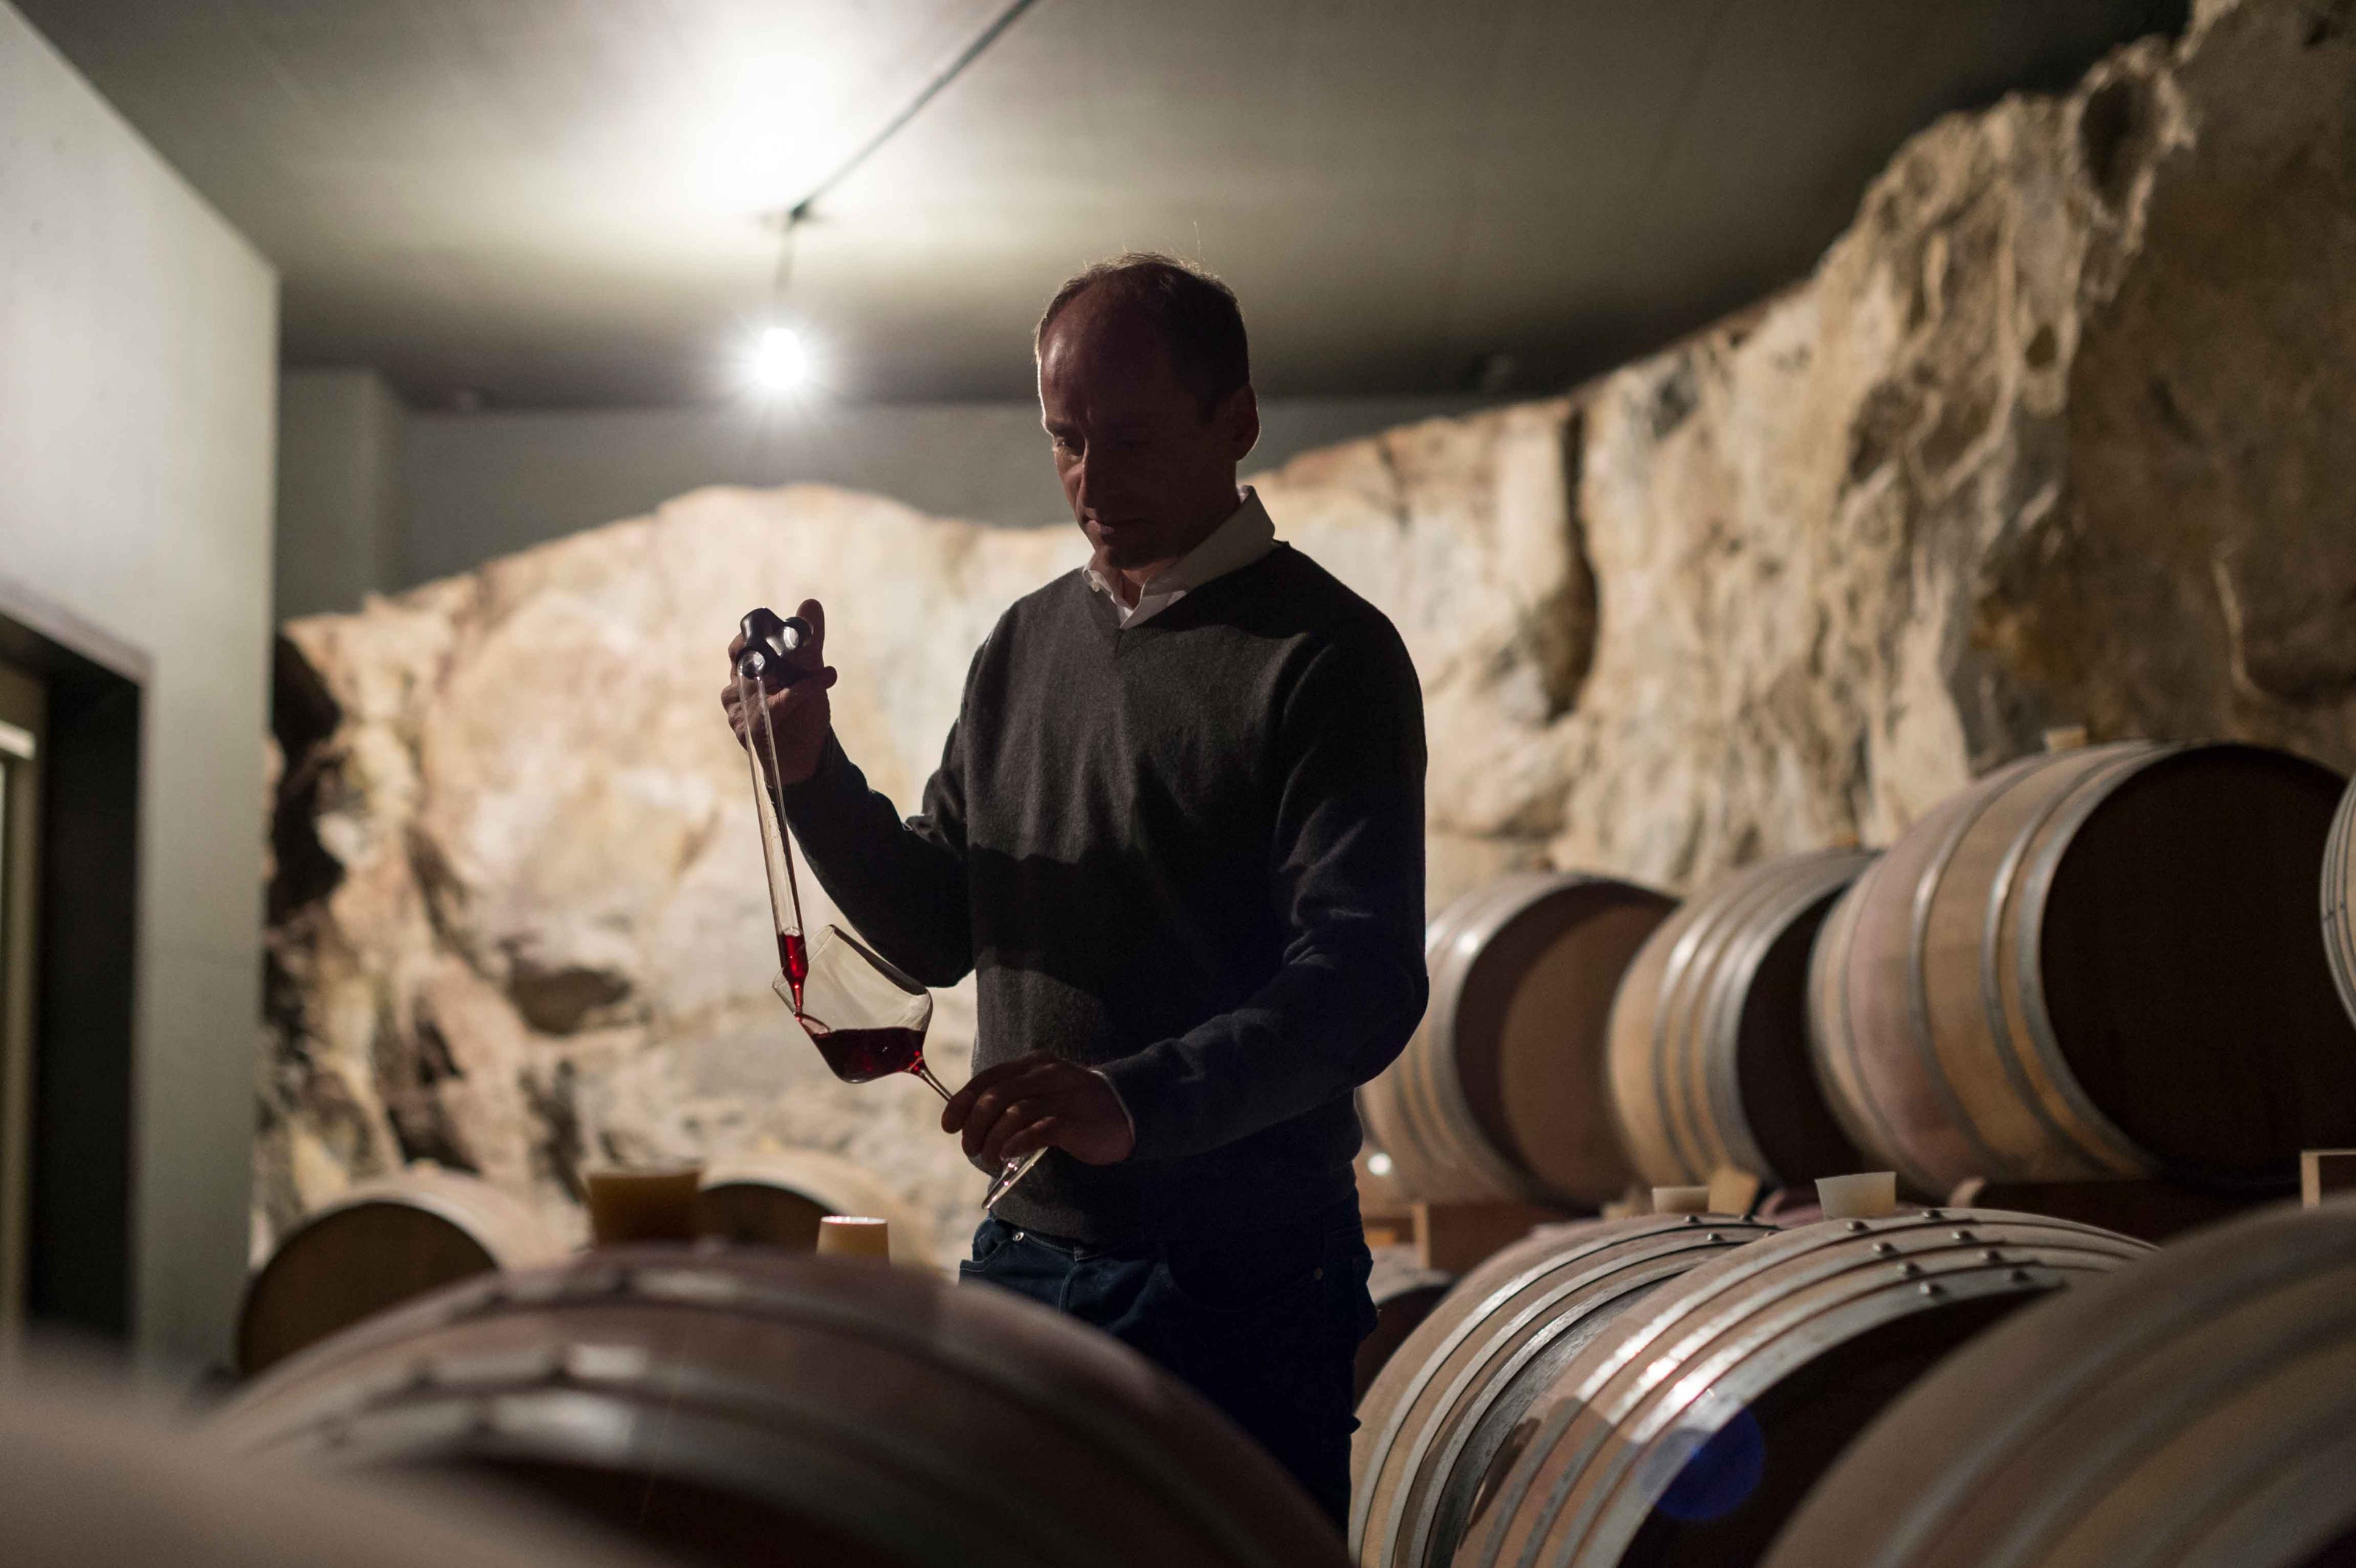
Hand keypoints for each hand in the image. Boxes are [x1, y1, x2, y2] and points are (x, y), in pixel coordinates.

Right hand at [721, 597, 838, 786]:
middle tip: (791, 642)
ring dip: (791, 674)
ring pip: (757, 680)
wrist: (804, 758)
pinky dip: (801, 691)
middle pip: (742, 658)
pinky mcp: (747, 728)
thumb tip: (811, 602)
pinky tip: (826, 678)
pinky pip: (775, 703)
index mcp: (748, 670)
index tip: (771, 626)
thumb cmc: (803, 713)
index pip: (741, 645)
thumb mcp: (810, 674)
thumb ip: (809, 641)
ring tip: (824, 671)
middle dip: (763, 650)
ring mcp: (738, 709)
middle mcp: (738, 688)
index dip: (753, 634)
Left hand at [943, 1052, 1135, 1167]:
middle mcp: (1046, 1075)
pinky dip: (1019, 1142)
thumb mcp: (1041, 1093)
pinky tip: (1008, 1154)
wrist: (1126, 1112)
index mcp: (1033, 1065)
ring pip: (1014, 1113)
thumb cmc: (1074, 1107)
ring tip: (989, 1159)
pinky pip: (1041, 1129)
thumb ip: (1012, 1100)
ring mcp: (1063, 1096)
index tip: (948, 1125)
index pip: (987, 1078)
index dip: (962, 1102)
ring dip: (993, 1140)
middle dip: (974, 1125)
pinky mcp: (1077, 1121)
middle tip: (969, 1149)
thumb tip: (970, 1123)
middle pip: (996, 1096)